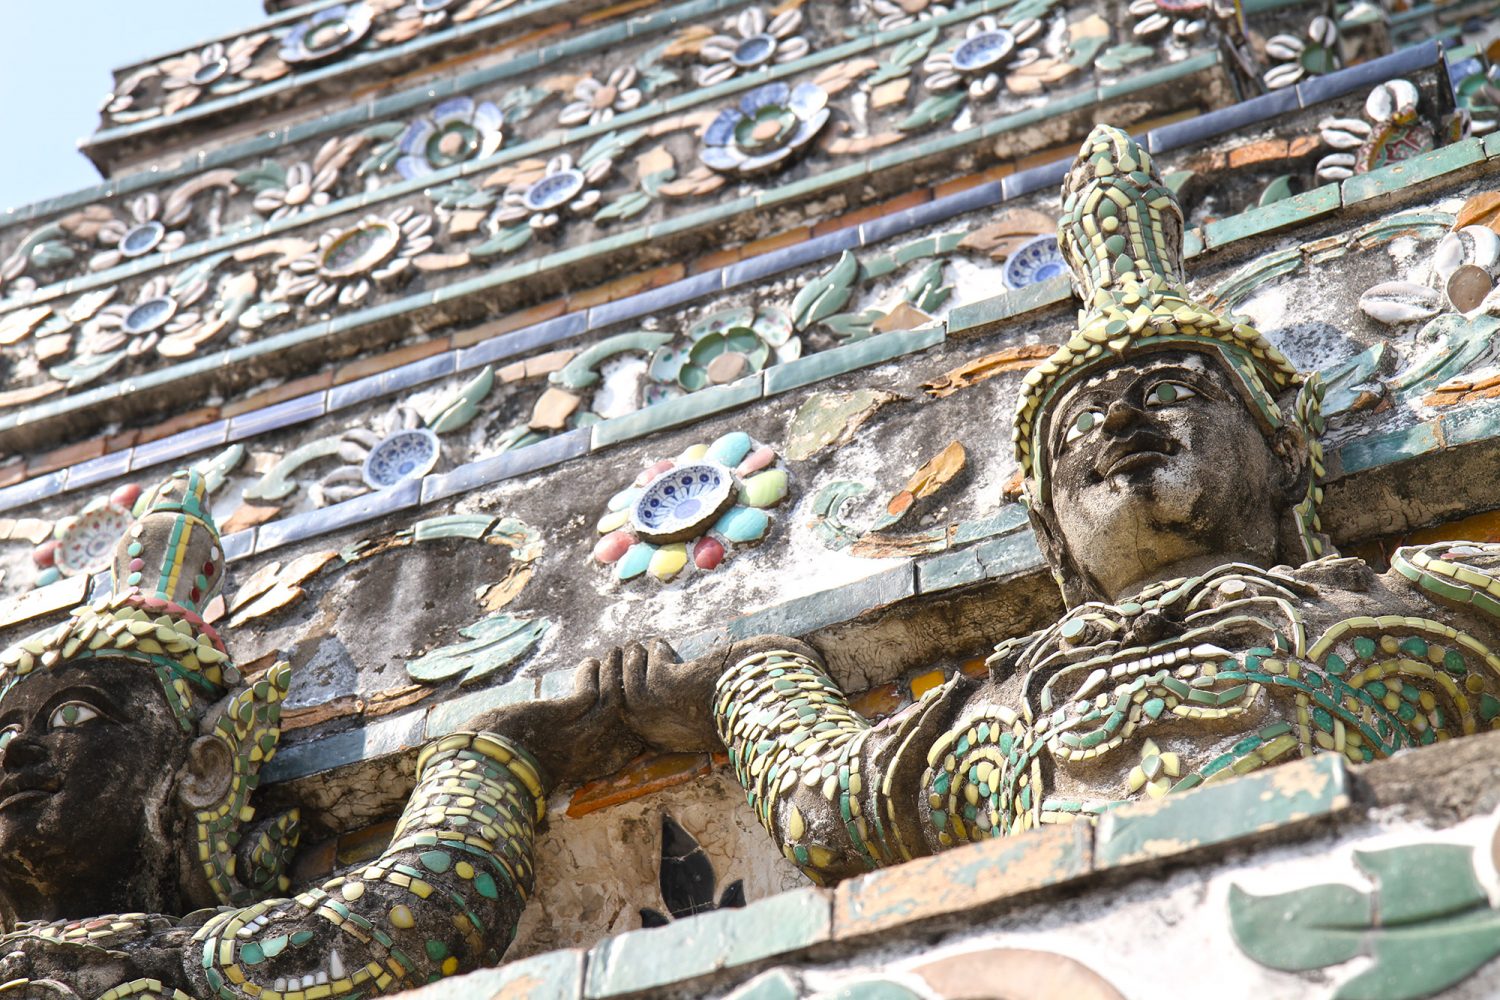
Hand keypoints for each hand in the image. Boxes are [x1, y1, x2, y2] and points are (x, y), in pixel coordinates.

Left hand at [462, 651, 642, 788]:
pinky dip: (592, 675)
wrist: (477, 766)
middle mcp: (580, 753)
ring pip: (610, 703)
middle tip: (625, 667)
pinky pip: (589, 693)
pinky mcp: (559, 718)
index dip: (621, 718)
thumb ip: (545, 751)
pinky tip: (589, 662)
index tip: (621, 696)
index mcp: (574, 765)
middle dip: (623, 689)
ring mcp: (572, 736)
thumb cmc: (495, 762)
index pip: (612, 743)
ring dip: (613, 676)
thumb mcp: (531, 760)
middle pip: (618, 719)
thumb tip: (540, 735)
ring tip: (614, 655)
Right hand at [621, 634, 820, 752]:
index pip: (629, 716)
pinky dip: (655, 653)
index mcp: (667, 739)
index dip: (623, 690)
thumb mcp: (706, 717)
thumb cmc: (750, 712)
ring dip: (633, 660)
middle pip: (619, 699)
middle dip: (619, 672)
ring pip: (628, 682)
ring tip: (644, 646)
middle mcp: (660, 731)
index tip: (626, 670)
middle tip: (629, 651)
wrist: (778, 712)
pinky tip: (665, 646)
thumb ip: (686, 711)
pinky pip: (649, 667)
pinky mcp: (673, 688)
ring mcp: (664, 711)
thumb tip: (675, 686)